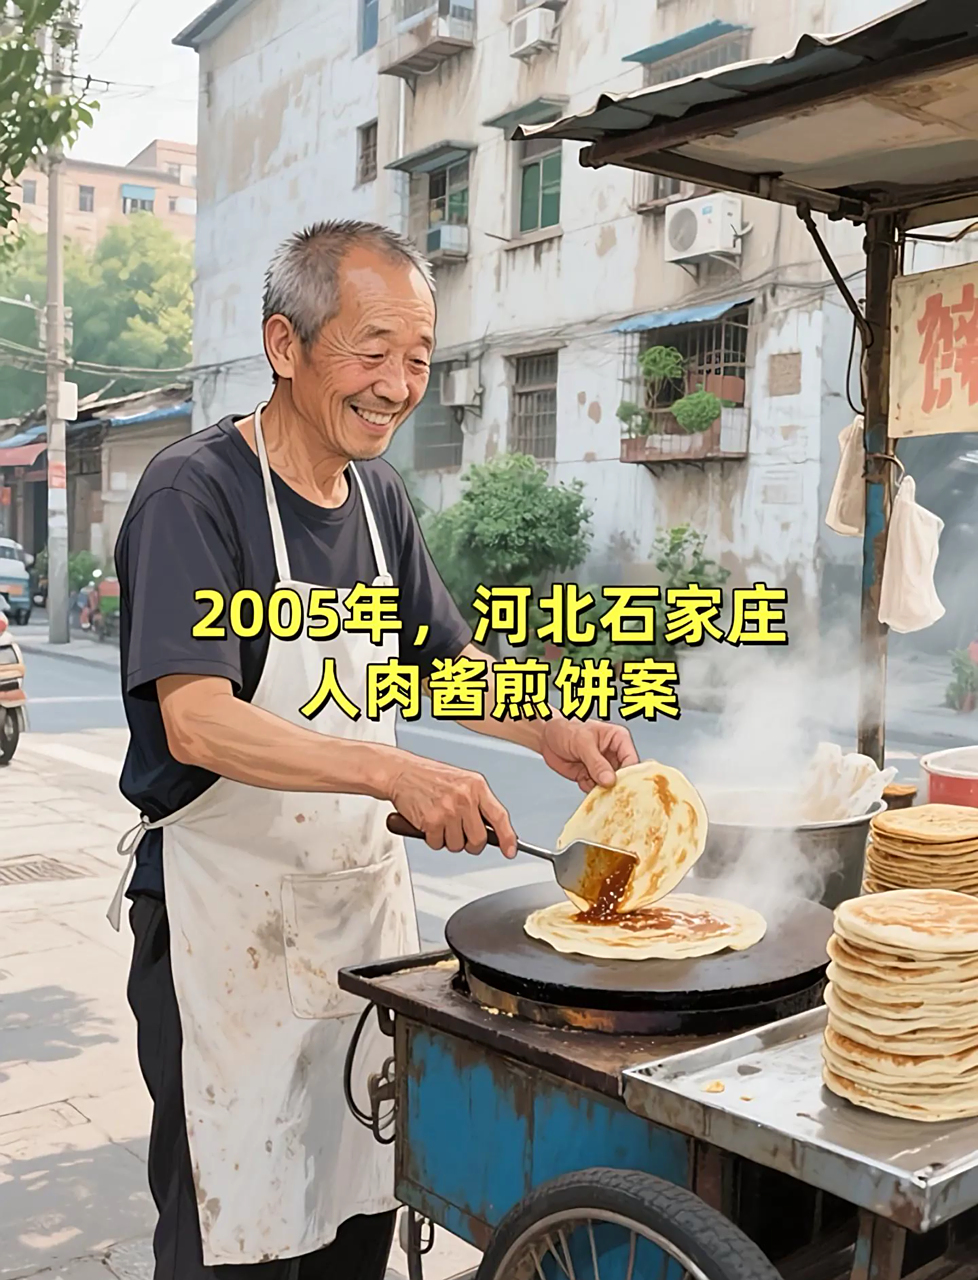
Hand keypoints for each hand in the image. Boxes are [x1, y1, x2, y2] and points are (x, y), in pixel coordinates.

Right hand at [385, 754, 517, 857]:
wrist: (401, 773)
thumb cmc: (429, 777)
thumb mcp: (462, 781)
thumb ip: (478, 802)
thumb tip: (493, 829)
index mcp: (476, 786)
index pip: (500, 817)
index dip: (508, 838)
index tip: (511, 850)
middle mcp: (465, 798)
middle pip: (479, 839)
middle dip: (470, 843)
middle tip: (460, 834)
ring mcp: (449, 810)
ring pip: (457, 845)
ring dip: (447, 839)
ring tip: (439, 821)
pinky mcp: (431, 821)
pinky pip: (437, 844)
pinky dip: (432, 838)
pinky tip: (428, 822)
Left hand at [540, 718, 638, 793]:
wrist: (547, 737)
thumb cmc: (565, 729)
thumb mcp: (582, 743)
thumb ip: (596, 762)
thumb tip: (610, 780)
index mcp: (618, 739)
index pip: (631, 759)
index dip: (628, 774)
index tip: (621, 786)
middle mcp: (614, 754)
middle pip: (624, 776)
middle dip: (616, 785)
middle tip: (608, 792)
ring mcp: (603, 767)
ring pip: (611, 786)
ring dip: (602, 790)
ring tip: (591, 782)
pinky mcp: (592, 777)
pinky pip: (597, 790)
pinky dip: (590, 791)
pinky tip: (582, 780)